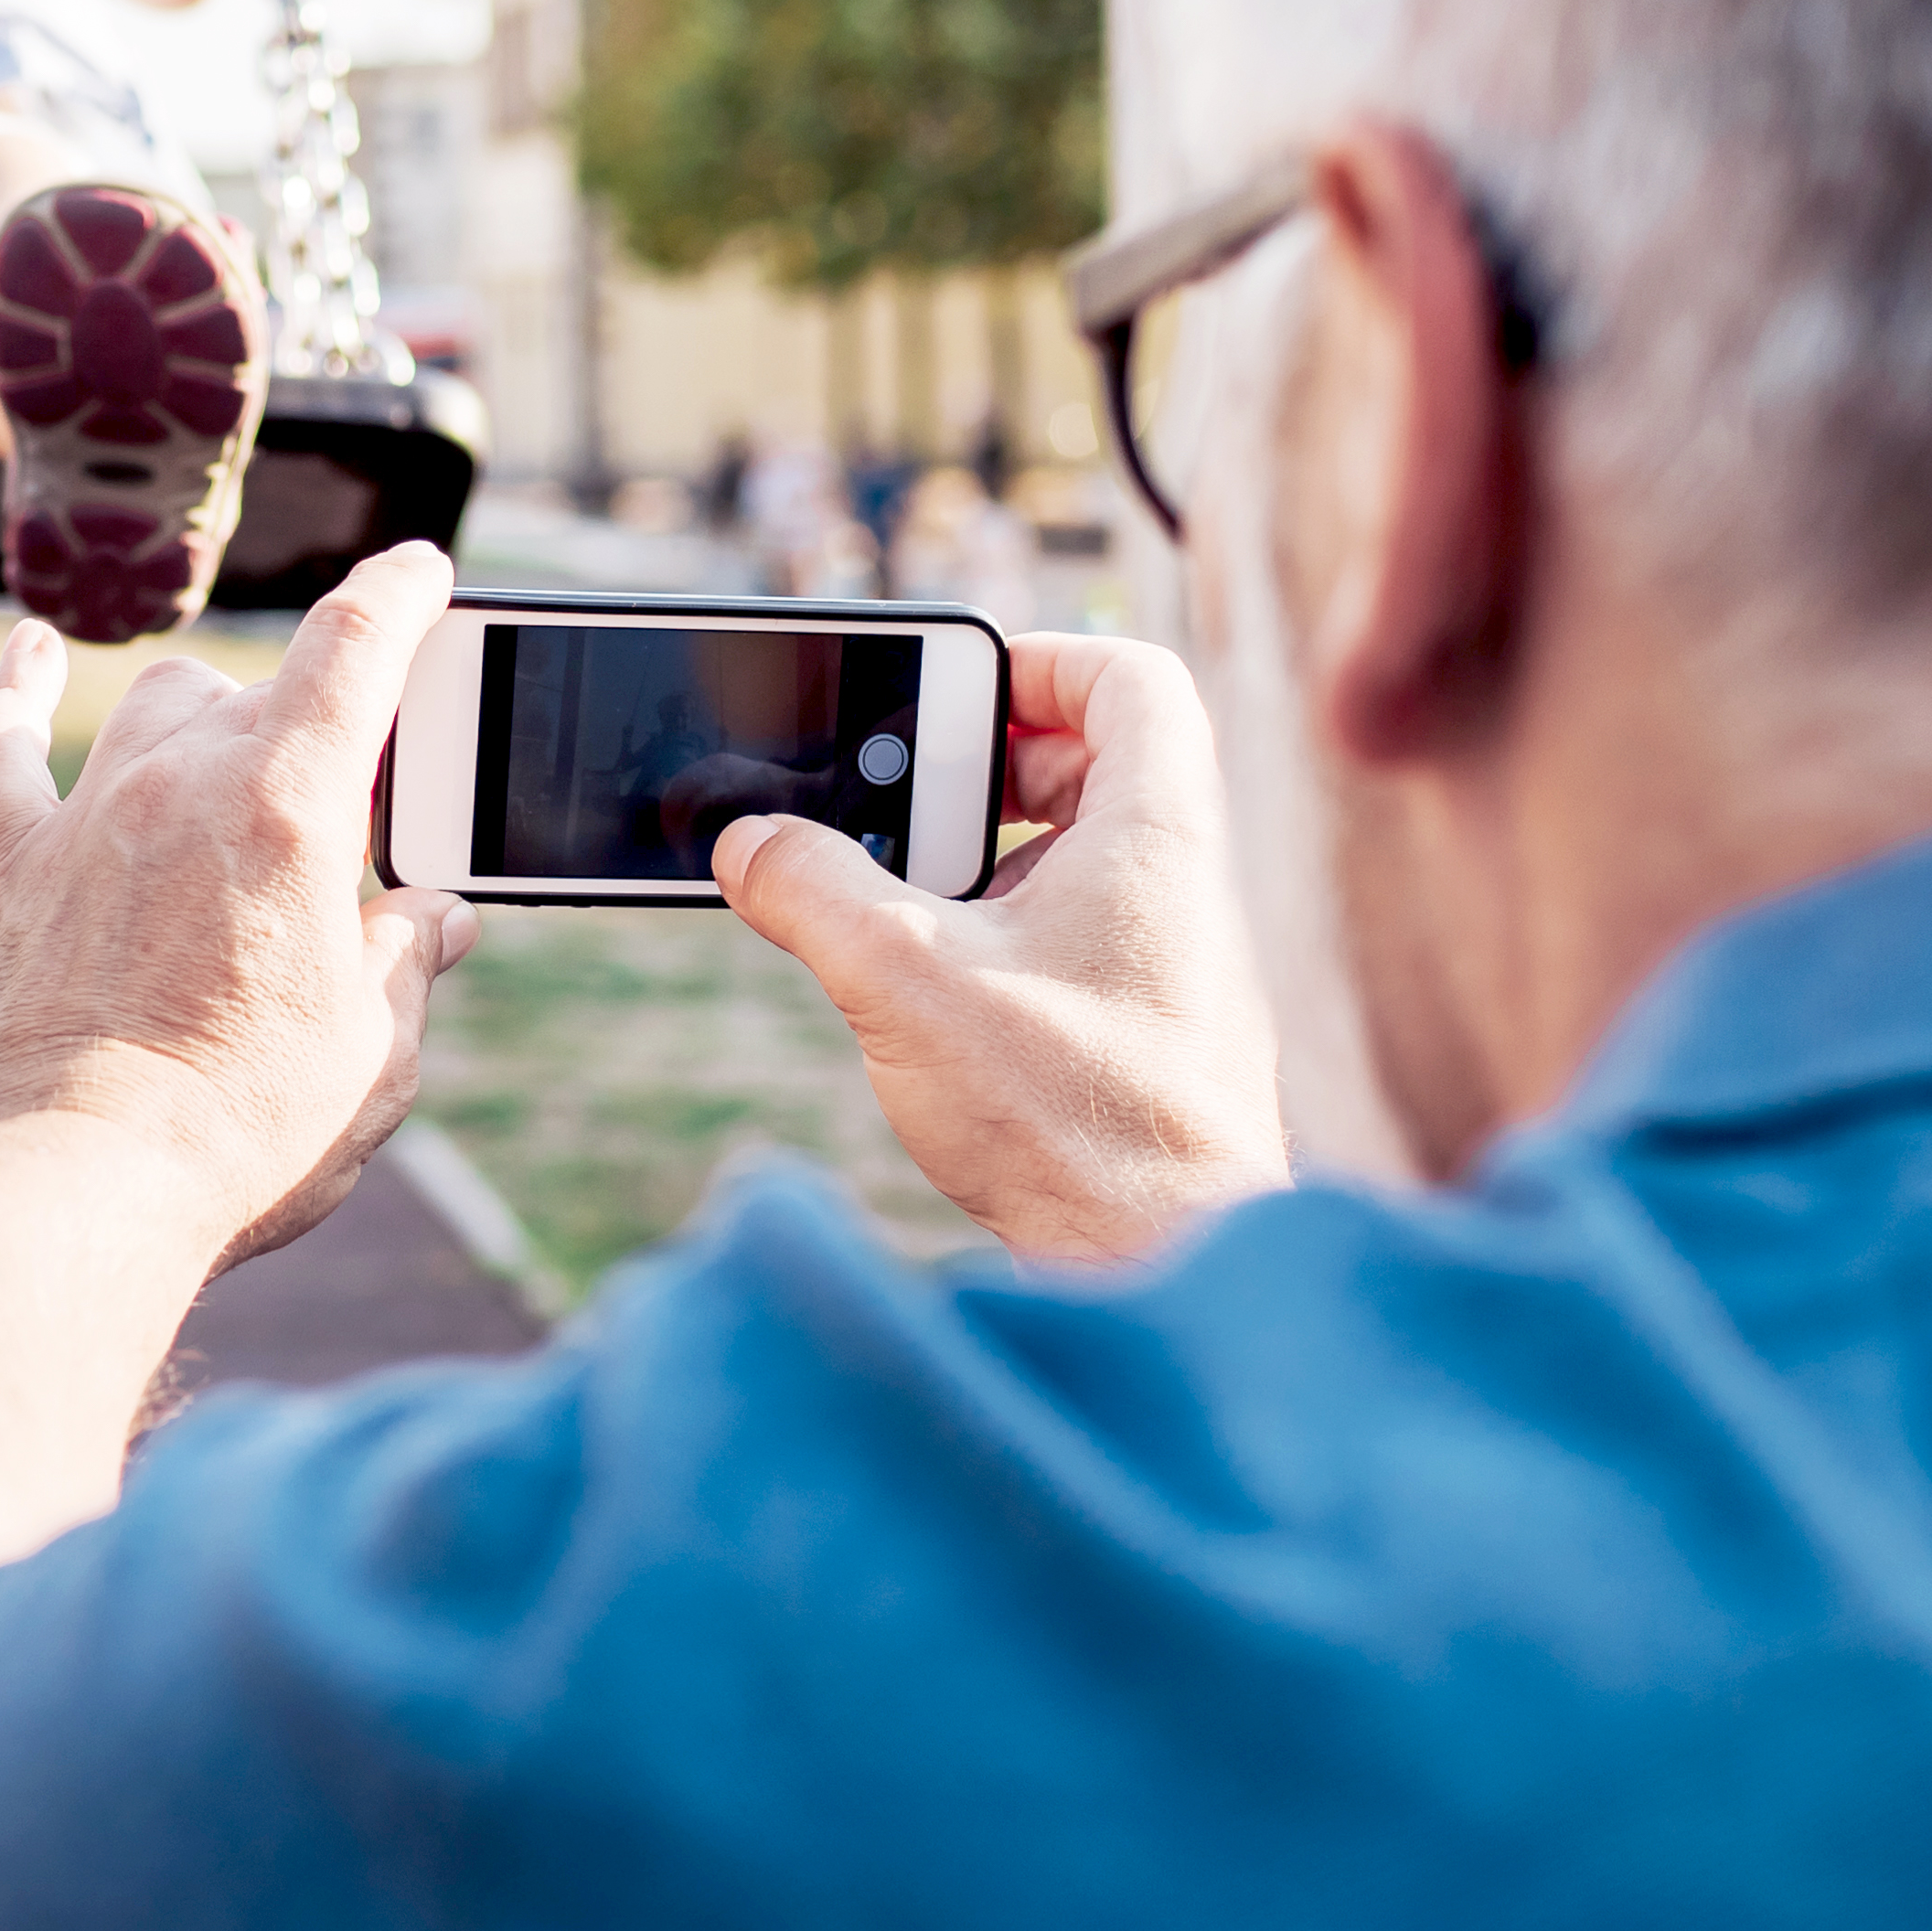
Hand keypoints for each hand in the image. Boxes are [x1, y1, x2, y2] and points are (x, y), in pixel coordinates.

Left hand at [0, 543, 474, 1268]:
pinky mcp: (13, 872)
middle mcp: (182, 778)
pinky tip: (26, 651)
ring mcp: (89, 818)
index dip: (400, 591)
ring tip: (244, 774)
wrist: (74, 1188)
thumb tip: (436, 920)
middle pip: (268, 691)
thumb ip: (408, 960)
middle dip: (327, 729)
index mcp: (292, 804)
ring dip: (213, 719)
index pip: (358, 642)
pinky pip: (2, 750)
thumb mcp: (373, 1049)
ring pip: (158, 702)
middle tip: (361, 814)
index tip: (424, 571)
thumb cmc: (241, 1129)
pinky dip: (16, 694)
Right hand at [713, 633, 1287, 1267]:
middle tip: (891, 799)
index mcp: (1158, 834)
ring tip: (890, 905)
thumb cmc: (1075, 1121)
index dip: (1040, 658)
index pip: (1132, 678)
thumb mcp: (904, 977)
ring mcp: (1172, 973)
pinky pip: (1073, 949)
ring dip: (976, 867)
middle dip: (977, 770)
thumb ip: (813, 888)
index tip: (948, 689)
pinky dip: (996, 945)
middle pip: (1091, 767)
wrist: (1165, 1272)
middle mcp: (1183, 891)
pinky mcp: (1148, 1047)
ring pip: (1074, 866)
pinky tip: (927, 1002)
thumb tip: (748, 841)